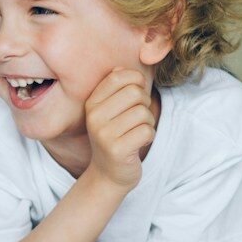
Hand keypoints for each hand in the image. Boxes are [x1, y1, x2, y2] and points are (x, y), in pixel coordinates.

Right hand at [85, 68, 155, 189]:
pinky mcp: (117, 150)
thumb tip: (121, 67)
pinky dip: (149, 136)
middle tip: (139, 116)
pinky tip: (139, 142)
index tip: (137, 93)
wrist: (108, 173)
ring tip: (138, 131)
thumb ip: (115, 89)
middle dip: (145, 103)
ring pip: (143, 113)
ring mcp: (103, 134)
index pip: (119, 76)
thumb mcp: (110, 111)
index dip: (136, 80)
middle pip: (135, 92)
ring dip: (148, 122)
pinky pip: (147, 131)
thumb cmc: (115, 137)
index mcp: (91, 103)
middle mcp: (94, 116)